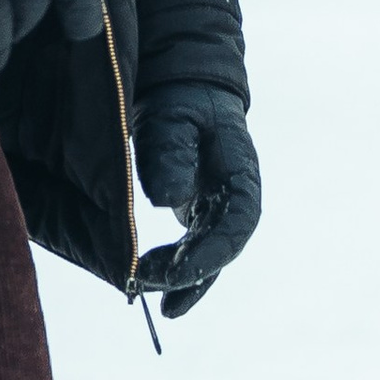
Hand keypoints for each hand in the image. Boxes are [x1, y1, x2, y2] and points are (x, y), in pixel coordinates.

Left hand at [132, 83, 260, 315]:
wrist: (184, 91)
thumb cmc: (180, 101)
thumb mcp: (172, 118)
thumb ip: (171, 154)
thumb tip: (167, 200)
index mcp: (241, 175)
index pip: (237, 224)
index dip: (211, 254)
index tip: (179, 273)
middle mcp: (235, 199)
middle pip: (221, 248)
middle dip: (187, 274)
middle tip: (144, 283)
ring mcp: (218, 209)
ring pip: (207, 256)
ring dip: (177, 279)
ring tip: (138, 288)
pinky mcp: (198, 213)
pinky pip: (191, 250)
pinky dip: (172, 270)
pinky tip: (146, 283)